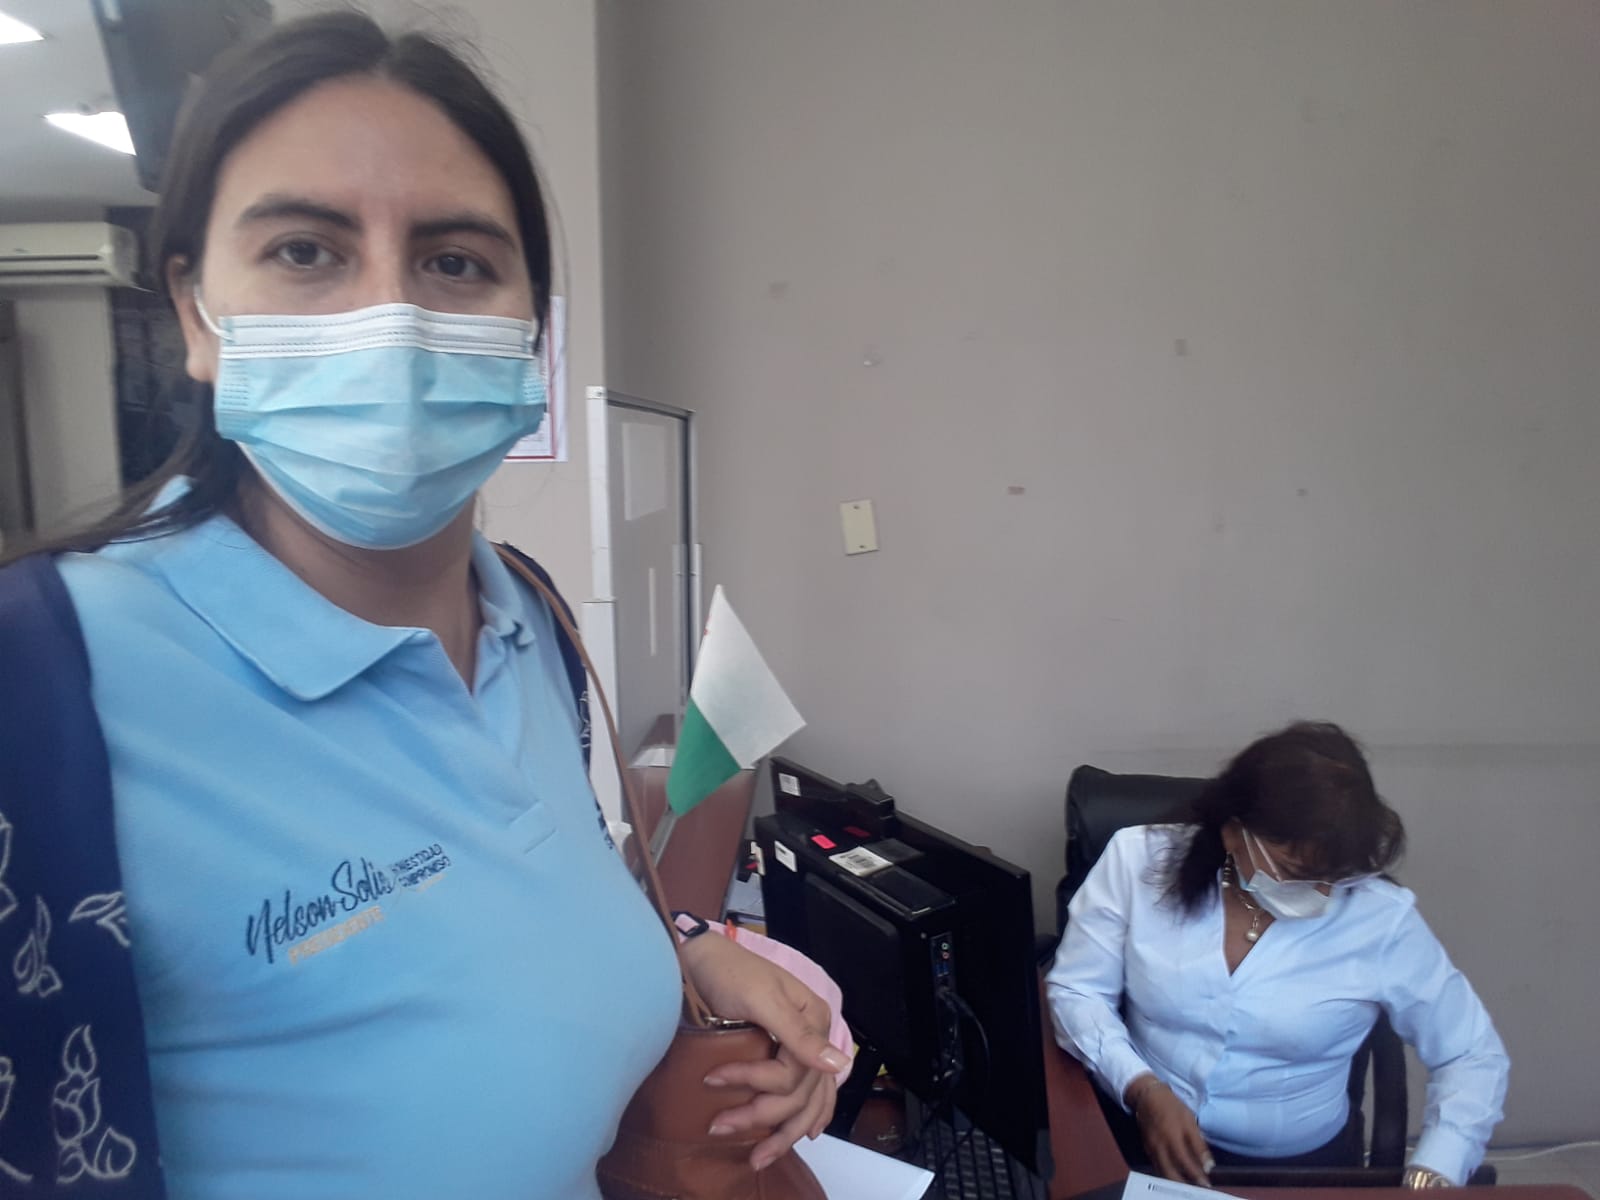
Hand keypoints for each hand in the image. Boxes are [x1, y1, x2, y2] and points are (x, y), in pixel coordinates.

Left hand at [680, 933, 848, 1169]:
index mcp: (814, 1018)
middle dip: (762, 1116)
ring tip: (755, 1156)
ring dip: (781, 1131)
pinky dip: (806, 1116)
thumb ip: (798, 1032)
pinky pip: (809, 1093)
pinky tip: (805, 1134)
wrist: (701, 958)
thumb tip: (838, 1064)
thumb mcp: (761, 998)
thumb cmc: (728, 972)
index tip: (713, 1079)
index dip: (755, 1082)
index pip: (794, 1073)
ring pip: (807, 1101)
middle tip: (718, 1126)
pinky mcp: (787, 1051)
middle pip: (800, 1092)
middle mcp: (814, 1036)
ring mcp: (803, 1046)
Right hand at [1127, 1075, 1212, 1186]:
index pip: (1187, 1163)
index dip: (1197, 1175)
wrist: (1148, 1097)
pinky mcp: (1147, 1149)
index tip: (1207, 1183)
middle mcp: (1160, 1147)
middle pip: (1172, 1173)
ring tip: (1188, 1185)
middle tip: (1197, 1187)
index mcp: (1173, 1138)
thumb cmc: (1172, 1107)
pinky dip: (1166, 1173)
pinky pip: (1156, 1166)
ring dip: (1176, 1181)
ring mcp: (1152, 1149)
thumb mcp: (1189, 1121)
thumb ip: (1198, 1144)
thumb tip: (1208, 1164)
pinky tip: (1175, 1175)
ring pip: (1163, 1172)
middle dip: (1185, 1183)